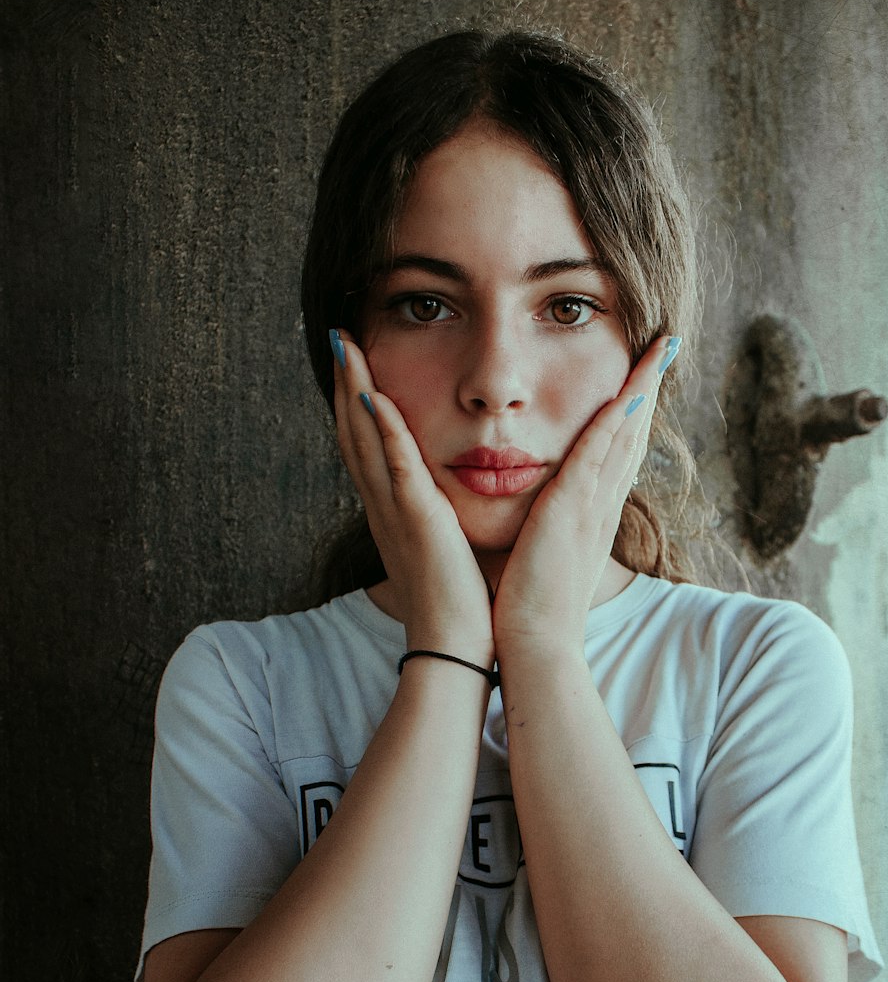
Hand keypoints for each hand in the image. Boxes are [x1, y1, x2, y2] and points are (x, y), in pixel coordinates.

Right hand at [331, 331, 493, 662]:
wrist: (455, 644)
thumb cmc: (456, 602)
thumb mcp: (440, 549)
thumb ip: (435, 519)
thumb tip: (440, 502)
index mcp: (390, 512)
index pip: (365, 446)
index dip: (353, 402)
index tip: (351, 362)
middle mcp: (382, 507)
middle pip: (352, 433)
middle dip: (343, 382)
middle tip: (337, 337)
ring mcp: (395, 512)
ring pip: (364, 440)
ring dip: (353, 390)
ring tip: (346, 346)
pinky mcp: (417, 520)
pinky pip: (395, 466)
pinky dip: (383, 429)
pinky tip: (375, 393)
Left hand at [492, 336, 669, 658]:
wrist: (536, 647)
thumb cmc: (531, 608)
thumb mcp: (544, 557)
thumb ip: (546, 530)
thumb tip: (538, 518)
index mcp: (592, 516)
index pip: (618, 453)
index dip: (632, 413)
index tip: (641, 377)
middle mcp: (600, 507)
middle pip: (633, 435)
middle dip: (648, 387)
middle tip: (664, 346)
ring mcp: (590, 508)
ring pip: (623, 436)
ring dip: (641, 389)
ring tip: (658, 349)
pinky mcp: (571, 513)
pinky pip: (597, 456)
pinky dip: (613, 421)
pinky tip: (625, 390)